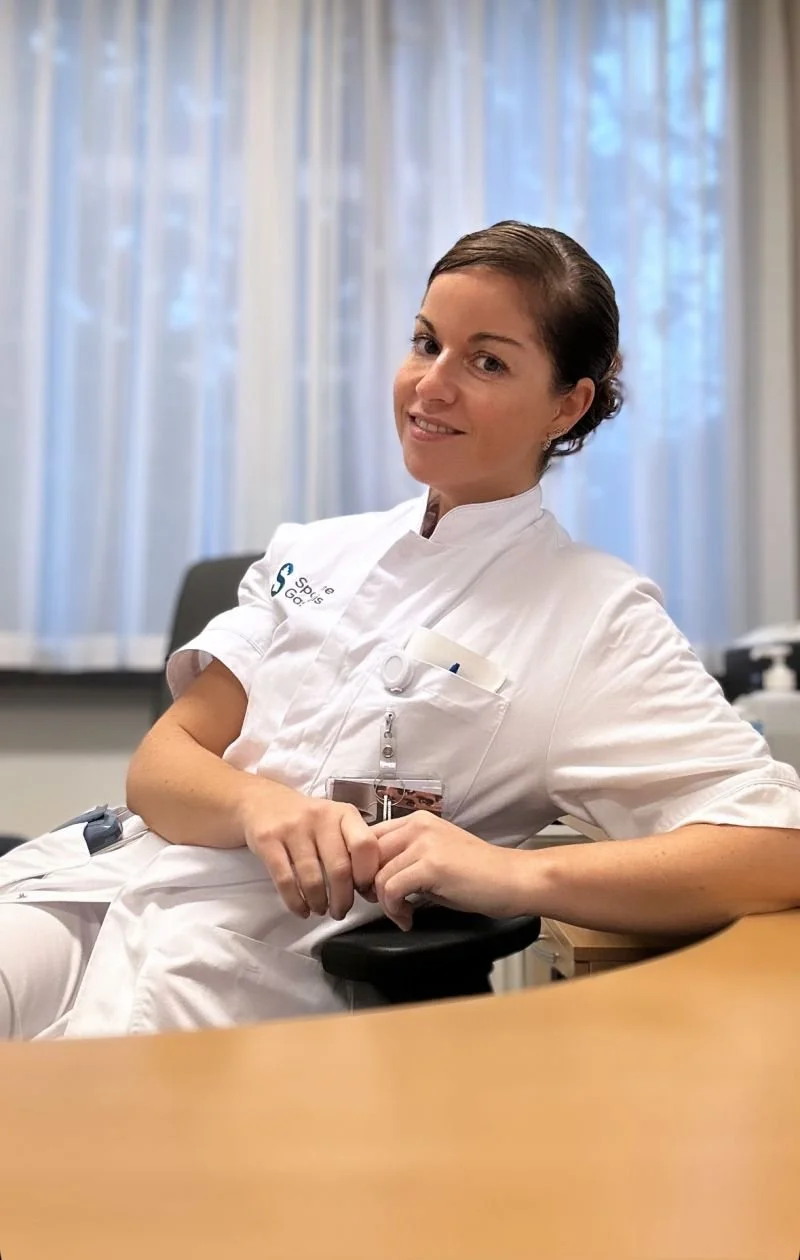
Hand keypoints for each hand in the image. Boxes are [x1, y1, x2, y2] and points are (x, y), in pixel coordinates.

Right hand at [238, 780, 378, 920]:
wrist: (262, 800)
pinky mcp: (267, 840)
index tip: (363, 891)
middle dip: (342, 899)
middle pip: (340, 868)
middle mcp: (320, 817)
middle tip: (340, 912)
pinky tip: (301, 910)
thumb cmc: (308, 819)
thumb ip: (354, 848)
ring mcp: (292, 828)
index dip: (367, 874)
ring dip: (319, 903)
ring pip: (312, 878)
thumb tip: (371, 890)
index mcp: (344, 813)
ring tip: (320, 910)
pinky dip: (296, 902)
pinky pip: (285, 880)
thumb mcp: (336, 821)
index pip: (365, 845)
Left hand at [371, 811, 528, 929]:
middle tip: (385, 904)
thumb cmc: (477, 875)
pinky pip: (391, 890)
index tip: (375, 889)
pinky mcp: (431, 866)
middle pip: (367, 856)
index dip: (365, 867)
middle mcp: (417, 826)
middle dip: (369, 885)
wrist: (512, 880)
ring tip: (403, 914)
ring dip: (385, 904)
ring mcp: (424, 844)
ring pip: (377, 876)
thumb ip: (405, 858)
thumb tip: (372, 878)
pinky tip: (408, 918)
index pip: (369, 838)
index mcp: (417, 821)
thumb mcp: (435, 856)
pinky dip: (394, 910)